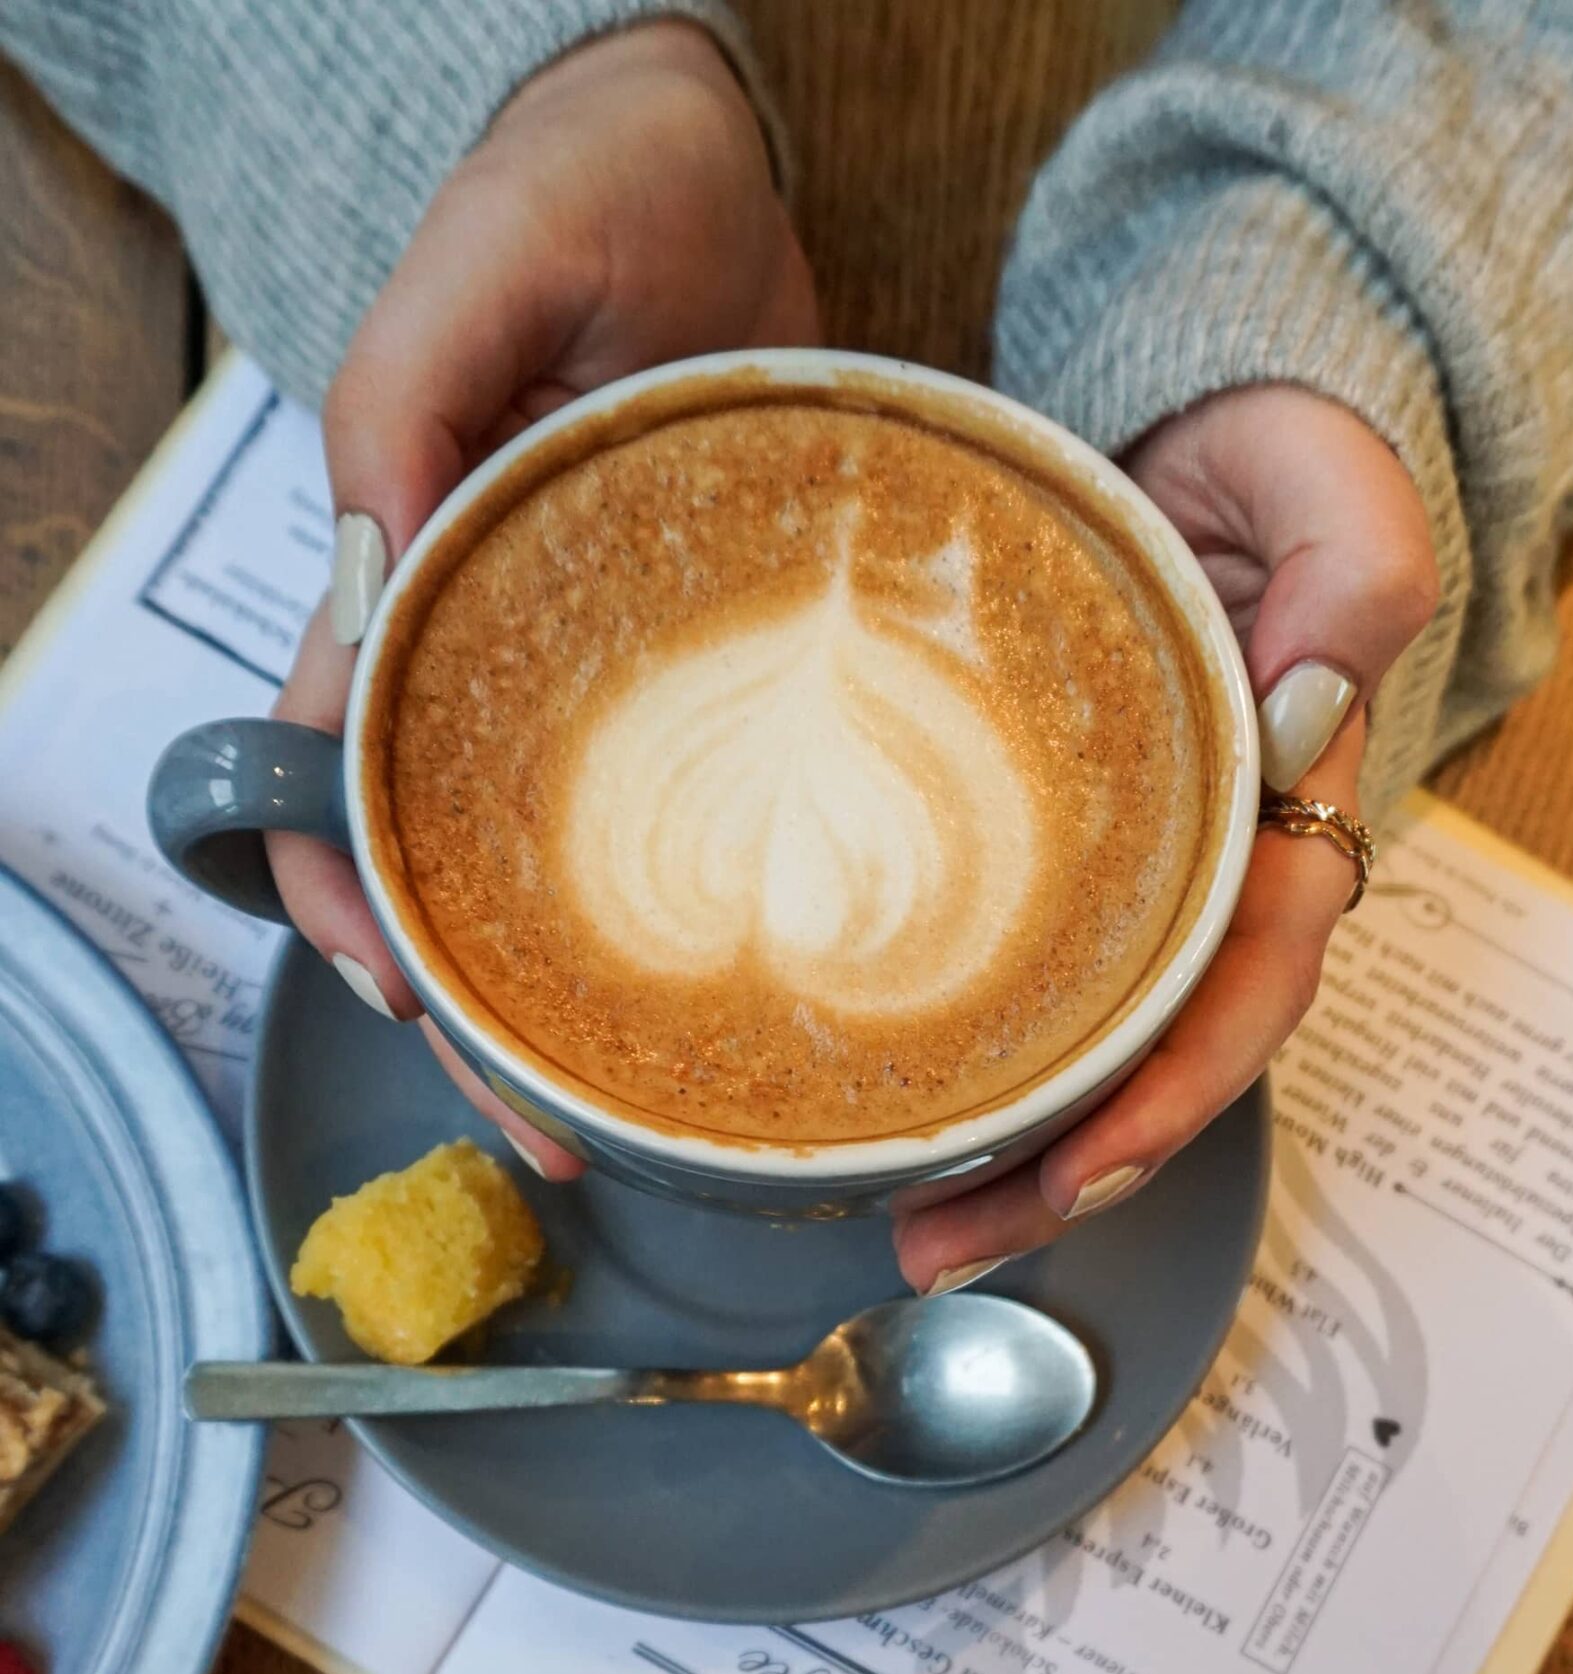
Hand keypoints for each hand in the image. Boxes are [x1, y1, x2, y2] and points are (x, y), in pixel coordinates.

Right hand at [269, 20, 817, 1174]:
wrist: (721, 155)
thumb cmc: (592, 177)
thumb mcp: (490, 261)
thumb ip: (409, 393)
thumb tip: (370, 559)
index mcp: (409, 582)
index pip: (335, 779)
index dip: (348, 902)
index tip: (405, 998)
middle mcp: (492, 656)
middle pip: (449, 876)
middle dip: (481, 1019)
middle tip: (557, 1131)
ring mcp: (596, 675)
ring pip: (559, 877)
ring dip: (582, 1006)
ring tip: (644, 1111)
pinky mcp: (699, 668)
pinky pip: (684, 809)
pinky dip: (691, 912)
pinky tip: (747, 990)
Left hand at [893, 384, 1438, 1291]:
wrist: (1181, 433)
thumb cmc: (1257, 456)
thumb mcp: (1322, 480)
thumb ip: (1352, 565)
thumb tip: (1314, 691)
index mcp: (1287, 815)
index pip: (1248, 988)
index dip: (1174, 1095)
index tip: (1090, 1170)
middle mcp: (1211, 876)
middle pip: (1154, 1066)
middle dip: (1062, 1176)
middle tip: (938, 1245)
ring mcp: (1131, 882)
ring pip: (1084, 1056)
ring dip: (1005, 1159)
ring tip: (905, 1232)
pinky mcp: (1048, 868)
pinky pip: (1020, 991)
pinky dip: (968, 1069)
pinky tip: (888, 1121)